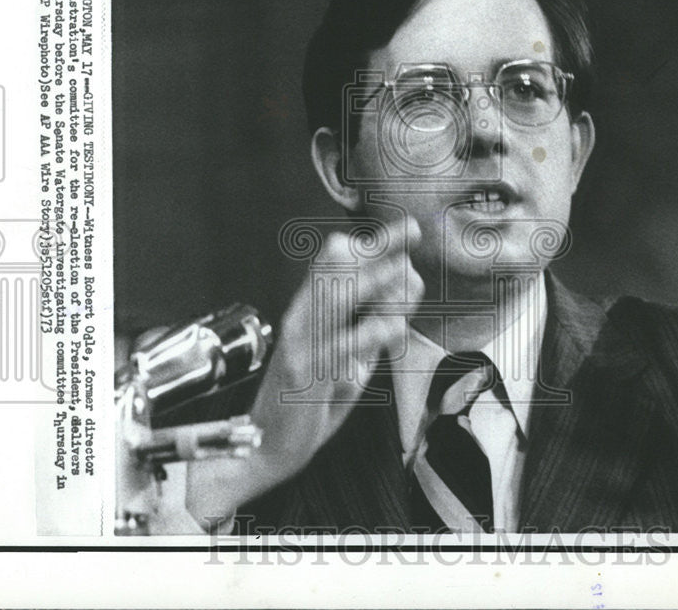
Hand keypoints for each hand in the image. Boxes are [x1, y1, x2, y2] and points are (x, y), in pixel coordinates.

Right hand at [185, 217, 423, 524]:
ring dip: (372, 283)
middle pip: (339, 272)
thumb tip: (409, 285)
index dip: (375, 246)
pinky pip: (336, 350)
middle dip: (378, 251)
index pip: (340, 265)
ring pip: (336, 303)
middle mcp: (302, 319)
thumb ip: (374, 323)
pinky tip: (391, 328)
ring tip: (403, 269)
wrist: (265, 445)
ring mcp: (300, 345)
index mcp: (311, 310)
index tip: (409, 230)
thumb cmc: (312, 398)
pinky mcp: (303, 375)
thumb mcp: (350, 356)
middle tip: (413, 230)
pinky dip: (366, 337)